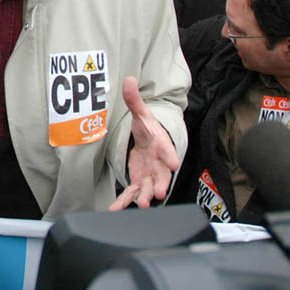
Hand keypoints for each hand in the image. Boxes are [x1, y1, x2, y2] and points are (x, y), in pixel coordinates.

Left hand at [109, 77, 179, 210]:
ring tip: (143, 204)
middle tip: (160, 192)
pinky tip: (115, 209)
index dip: (170, 156)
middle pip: (162, 175)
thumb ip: (134, 99)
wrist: (150, 140)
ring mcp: (150, 174)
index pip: (168, 150)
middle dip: (162, 184)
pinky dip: (125, 201)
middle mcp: (159, 163)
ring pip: (150, 187)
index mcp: (161, 145)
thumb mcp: (141, 113)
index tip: (174, 163)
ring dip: (146, 196)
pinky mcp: (140, 181)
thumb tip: (128, 80)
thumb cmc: (148, 127)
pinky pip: (133, 193)